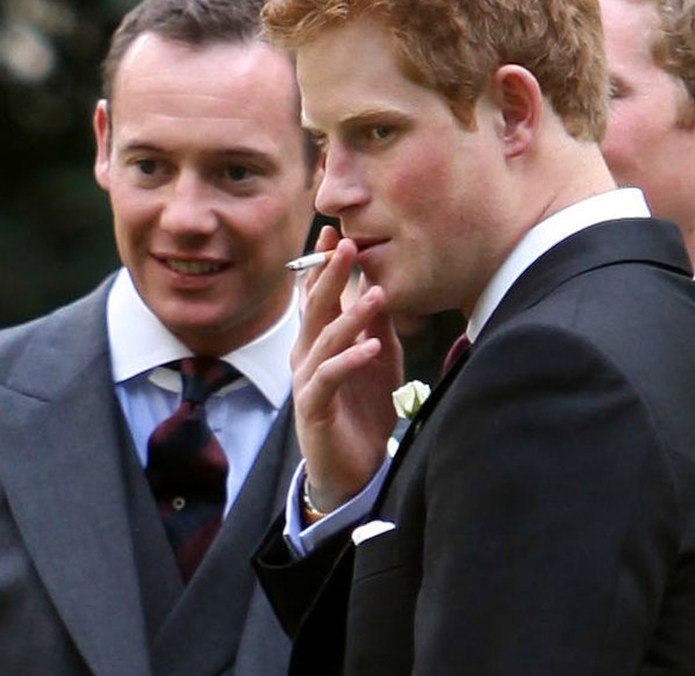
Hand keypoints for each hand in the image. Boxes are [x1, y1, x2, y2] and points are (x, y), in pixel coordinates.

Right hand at [291, 225, 402, 510]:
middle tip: (347, 245)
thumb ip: (377, 326)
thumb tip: (380, 286)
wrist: (353, 467)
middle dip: (330, 275)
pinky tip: (370, 348)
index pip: (319, 295)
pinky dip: (350, 360)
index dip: (324, 264)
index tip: (336, 233)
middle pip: (316, 308)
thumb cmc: (363, 408)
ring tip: (376, 295)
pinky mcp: (314, 407)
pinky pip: (329, 378)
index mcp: (320, 340)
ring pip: (324, 339)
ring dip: (351, 316)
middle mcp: (306, 355)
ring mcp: (307, 381)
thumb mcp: (378, 360)